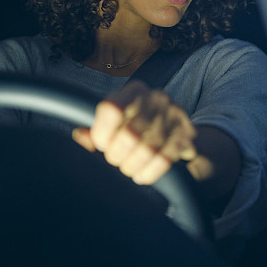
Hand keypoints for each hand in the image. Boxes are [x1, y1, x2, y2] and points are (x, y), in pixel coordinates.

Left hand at [71, 80, 200, 185]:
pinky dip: (149, 172)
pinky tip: (141, 175)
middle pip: (129, 134)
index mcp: (134, 91)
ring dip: (132, 165)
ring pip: (147, 149)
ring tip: (127, 168)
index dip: (101, 133)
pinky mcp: (187, 133)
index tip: (100, 145)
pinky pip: (165, 159)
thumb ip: (96, 130)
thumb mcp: (116, 122)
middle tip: (114, 160)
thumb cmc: (137, 124)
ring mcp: (175, 115)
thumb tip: (79, 135)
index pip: (111, 109)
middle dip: (117, 154)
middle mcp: (156, 97)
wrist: (175, 128)